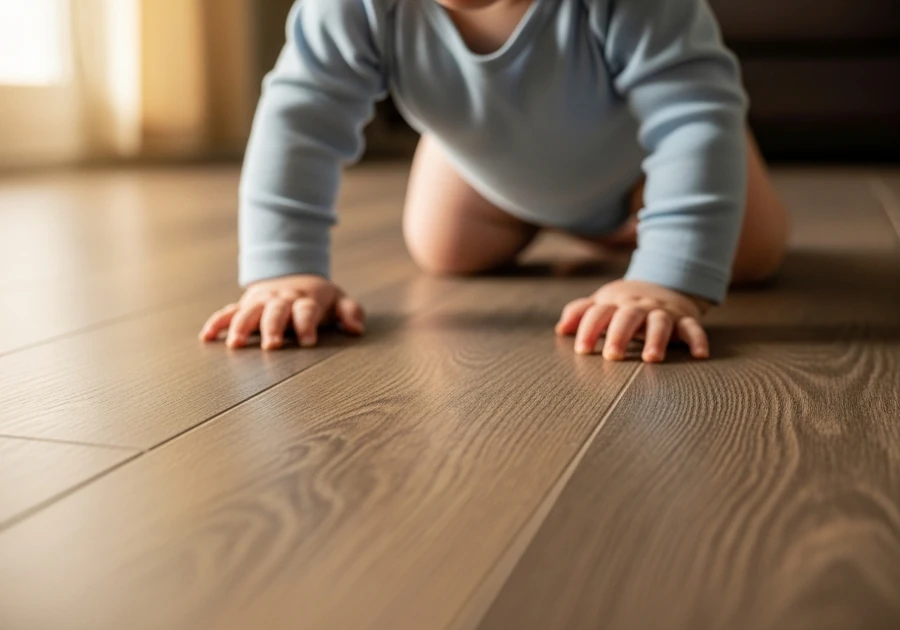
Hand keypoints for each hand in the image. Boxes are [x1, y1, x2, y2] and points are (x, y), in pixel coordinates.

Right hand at [199, 275, 364, 349]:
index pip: (306, 311)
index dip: (307, 325)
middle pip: (276, 312)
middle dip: (273, 327)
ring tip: (235, 344)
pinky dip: (216, 322)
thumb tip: (356, 329)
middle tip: (272, 345)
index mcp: (306, 300)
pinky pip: (228, 312)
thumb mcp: (339, 300)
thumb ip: (351, 313)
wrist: (293, 275)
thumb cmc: (319, 297)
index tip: (308, 342)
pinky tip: (207, 336)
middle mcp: (281, 300)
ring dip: (241, 326)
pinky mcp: (245, 305)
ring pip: (249, 312)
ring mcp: (261, 301)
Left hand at [555, 279, 711, 362]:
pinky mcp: (685, 318)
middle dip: (619, 334)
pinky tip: (698, 354)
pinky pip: (693, 327)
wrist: (665, 283)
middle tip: (612, 355)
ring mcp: (663, 312)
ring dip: (656, 339)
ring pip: (660, 322)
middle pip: (628, 317)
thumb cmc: (626, 302)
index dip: (588, 329)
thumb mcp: (603, 302)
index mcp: (615, 303)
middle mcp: (639, 306)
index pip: (598, 313)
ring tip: (651, 358)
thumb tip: (561, 329)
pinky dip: (698, 339)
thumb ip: (580, 313)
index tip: (582, 350)